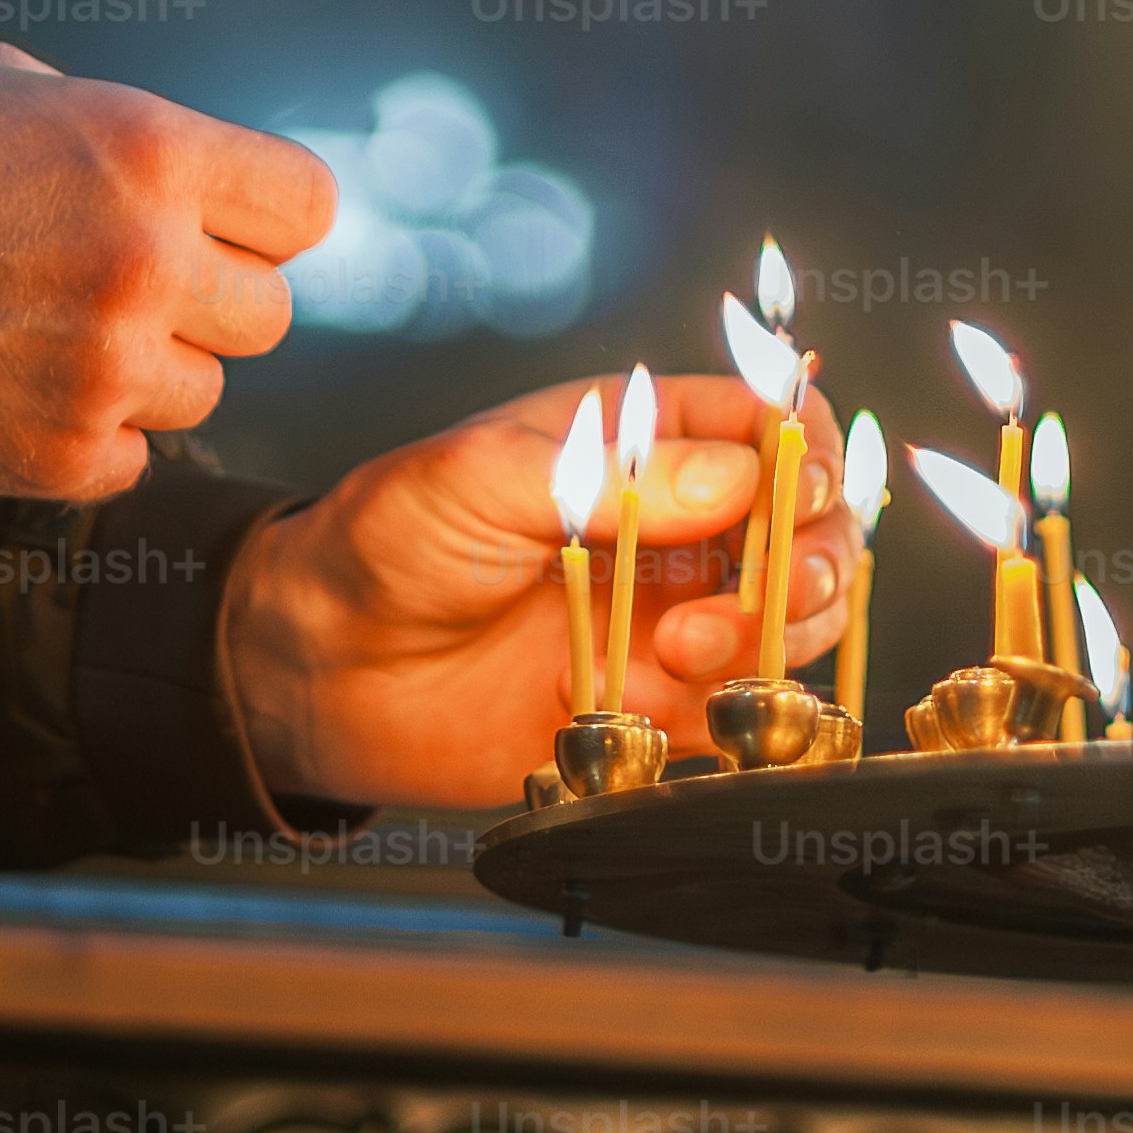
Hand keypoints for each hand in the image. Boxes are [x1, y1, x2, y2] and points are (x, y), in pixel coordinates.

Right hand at [0, 44, 333, 501]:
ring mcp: (105, 369)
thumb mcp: (9, 83)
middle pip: (267, 315)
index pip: (307, 207)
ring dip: (146, 372)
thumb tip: (186, 175)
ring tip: (46, 335)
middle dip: (206, 301)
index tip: (221, 227)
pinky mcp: (53, 457)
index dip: (264, 219)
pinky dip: (85, 437)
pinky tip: (13, 389)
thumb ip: (119, 133)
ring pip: (203, 393)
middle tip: (118, 288)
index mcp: (150, 152)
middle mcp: (148, 264)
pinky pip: (130, 460)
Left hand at [215, 367, 847, 810]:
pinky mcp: (656, 709)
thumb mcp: (478, 478)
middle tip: (776, 585)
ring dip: (776, 634)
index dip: (805, 447)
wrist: (317, 668)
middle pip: (811, 525)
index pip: (769, 420)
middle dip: (815, 552)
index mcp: (643, 444)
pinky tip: (683, 705)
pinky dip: (748, 712)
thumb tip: (733, 476)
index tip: (797, 484)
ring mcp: (673, 619)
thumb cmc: (385, 541)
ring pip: (796, 621)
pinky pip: (745, 713)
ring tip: (685, 650)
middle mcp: (678, 529)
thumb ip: (608, 480)